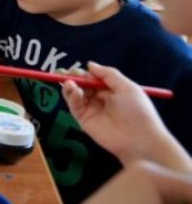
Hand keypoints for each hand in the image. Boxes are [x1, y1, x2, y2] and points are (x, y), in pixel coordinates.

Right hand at [62, 61, 191, 170]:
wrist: (140, 139)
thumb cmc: (138, 110)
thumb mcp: (127, 87)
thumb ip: (108, 74)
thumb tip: (89, 64)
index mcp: (112, 90)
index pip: (93, 78)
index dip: (84, 73)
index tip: (76, 69)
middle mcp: (100, 99)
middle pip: (81, 85)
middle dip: (72, 77)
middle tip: (63, 72)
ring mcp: (91, 109)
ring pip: (75, 95)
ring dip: (70, 86)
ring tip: (70, 83)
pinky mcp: (84, 120)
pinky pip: (75, 106)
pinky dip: (72, 97)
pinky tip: (74, 91)